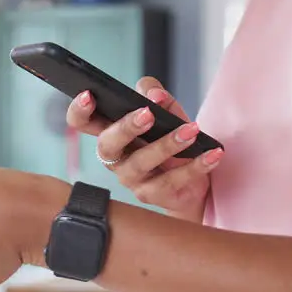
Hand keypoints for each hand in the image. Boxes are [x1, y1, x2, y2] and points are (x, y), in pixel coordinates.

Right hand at [66, 77, 222, 222]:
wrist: (192, 184)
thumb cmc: (170, 141)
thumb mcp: (165, 111)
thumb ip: (156, 95)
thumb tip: (154, 95)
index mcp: (111, 132)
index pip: (82, 122)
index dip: (79, 110)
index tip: (89, 95)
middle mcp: (115, 158)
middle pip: (106, 145)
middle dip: (125, 128)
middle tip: (148, 114)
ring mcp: (131, 179)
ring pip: (141, 163)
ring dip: (167, 145)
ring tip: (191, 131)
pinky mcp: (152, 195)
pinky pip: (172, 181)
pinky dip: (195, 165)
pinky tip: (212, 153)